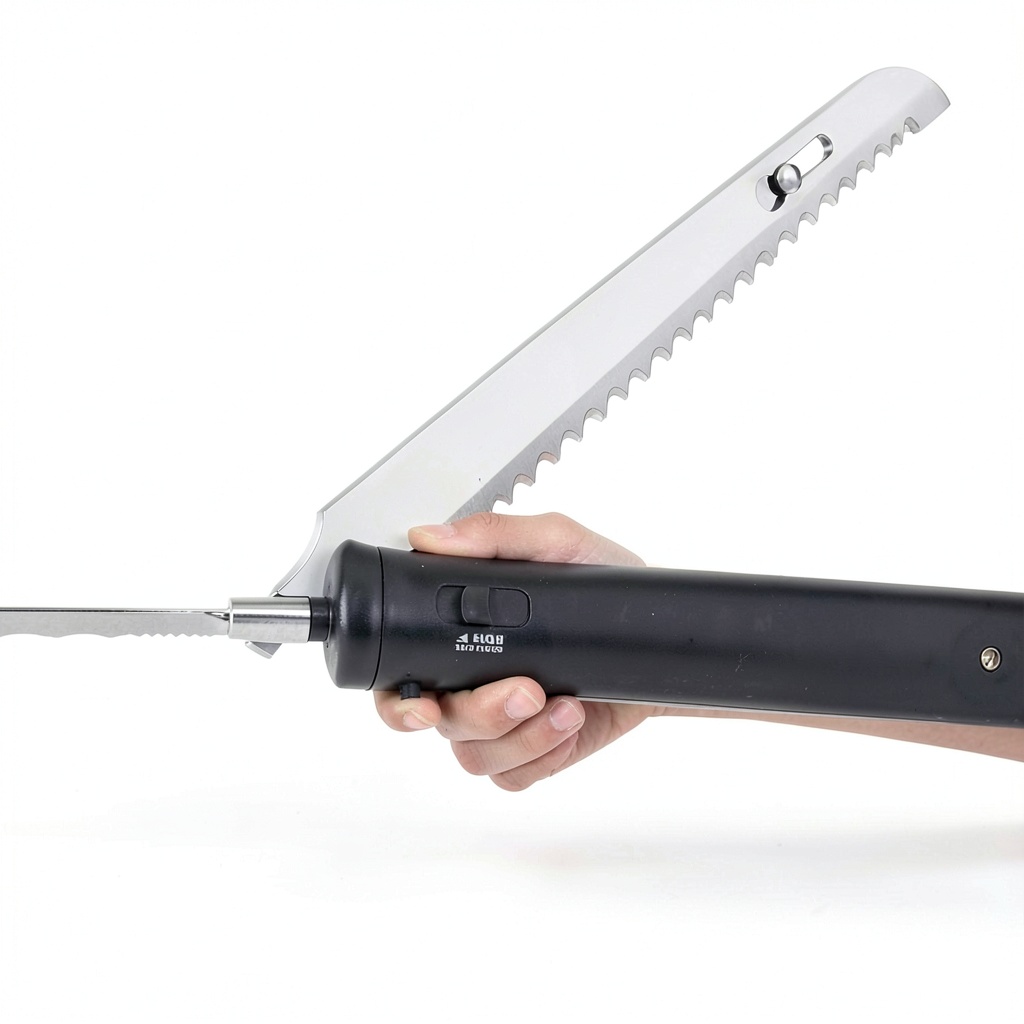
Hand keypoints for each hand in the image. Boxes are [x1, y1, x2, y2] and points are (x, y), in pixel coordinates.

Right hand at [373, 512, 657, 789]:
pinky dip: (541, 753)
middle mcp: (468, 682)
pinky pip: (513, 776)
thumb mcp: (555, 543)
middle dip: (477, 715)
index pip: (397, 675)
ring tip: (562, 701)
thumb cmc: (603, 585)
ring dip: (521, 734)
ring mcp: (500, 721)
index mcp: (457, 636)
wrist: (655, 636)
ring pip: (475, 754)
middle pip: (437, 722)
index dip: (396, 698)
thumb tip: (430, 536)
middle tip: (523, 692)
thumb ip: (495, 535)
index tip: (425, 701)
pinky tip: (569, 719)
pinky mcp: (533, 751)